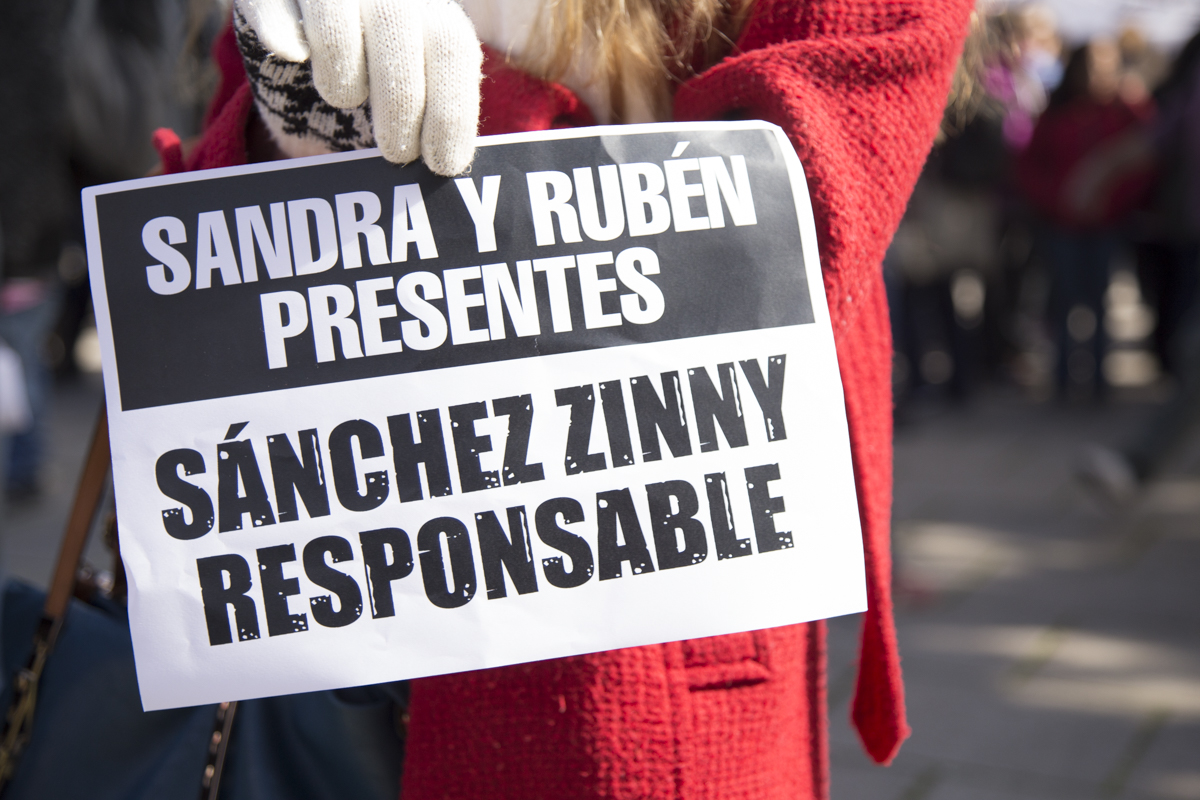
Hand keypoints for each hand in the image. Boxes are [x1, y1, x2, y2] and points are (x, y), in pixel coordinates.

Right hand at [236, 0, 480, 174]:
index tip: (444, 164)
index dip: (451, 108)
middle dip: (402, 102)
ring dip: (343, 73)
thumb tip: (451, 168)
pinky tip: (291, 54)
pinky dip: (281, 32)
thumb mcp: (414, 101)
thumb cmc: (373, 87)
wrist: (304, 44)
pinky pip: (270, 4)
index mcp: (430, 10)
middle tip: (398, 153)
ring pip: (336, 15)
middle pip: (398, 29)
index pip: (452, 47)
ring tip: (344, 99)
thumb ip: (435, 119)